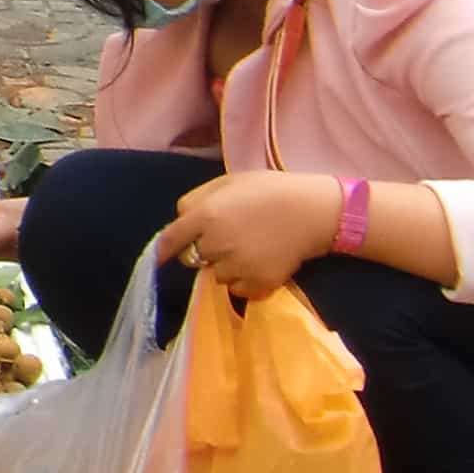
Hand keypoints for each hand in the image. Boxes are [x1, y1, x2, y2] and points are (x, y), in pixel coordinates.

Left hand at [151, 169, 339, 295]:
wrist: (314, 212)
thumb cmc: (270, 191)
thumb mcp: (228, 182)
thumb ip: (197, 200)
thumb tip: (179, 220)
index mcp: (206, 216)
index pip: (170, 240)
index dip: (163, 250)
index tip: (159, 257)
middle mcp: (216, 244)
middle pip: (193, 258)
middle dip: (204, 251)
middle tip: (228, 238)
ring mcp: (237, 266)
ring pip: (216, 275)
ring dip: (225, 267)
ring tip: (249, 249)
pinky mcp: (258, 284)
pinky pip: (237, 290)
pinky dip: (244, 282)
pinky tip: (260, 263)